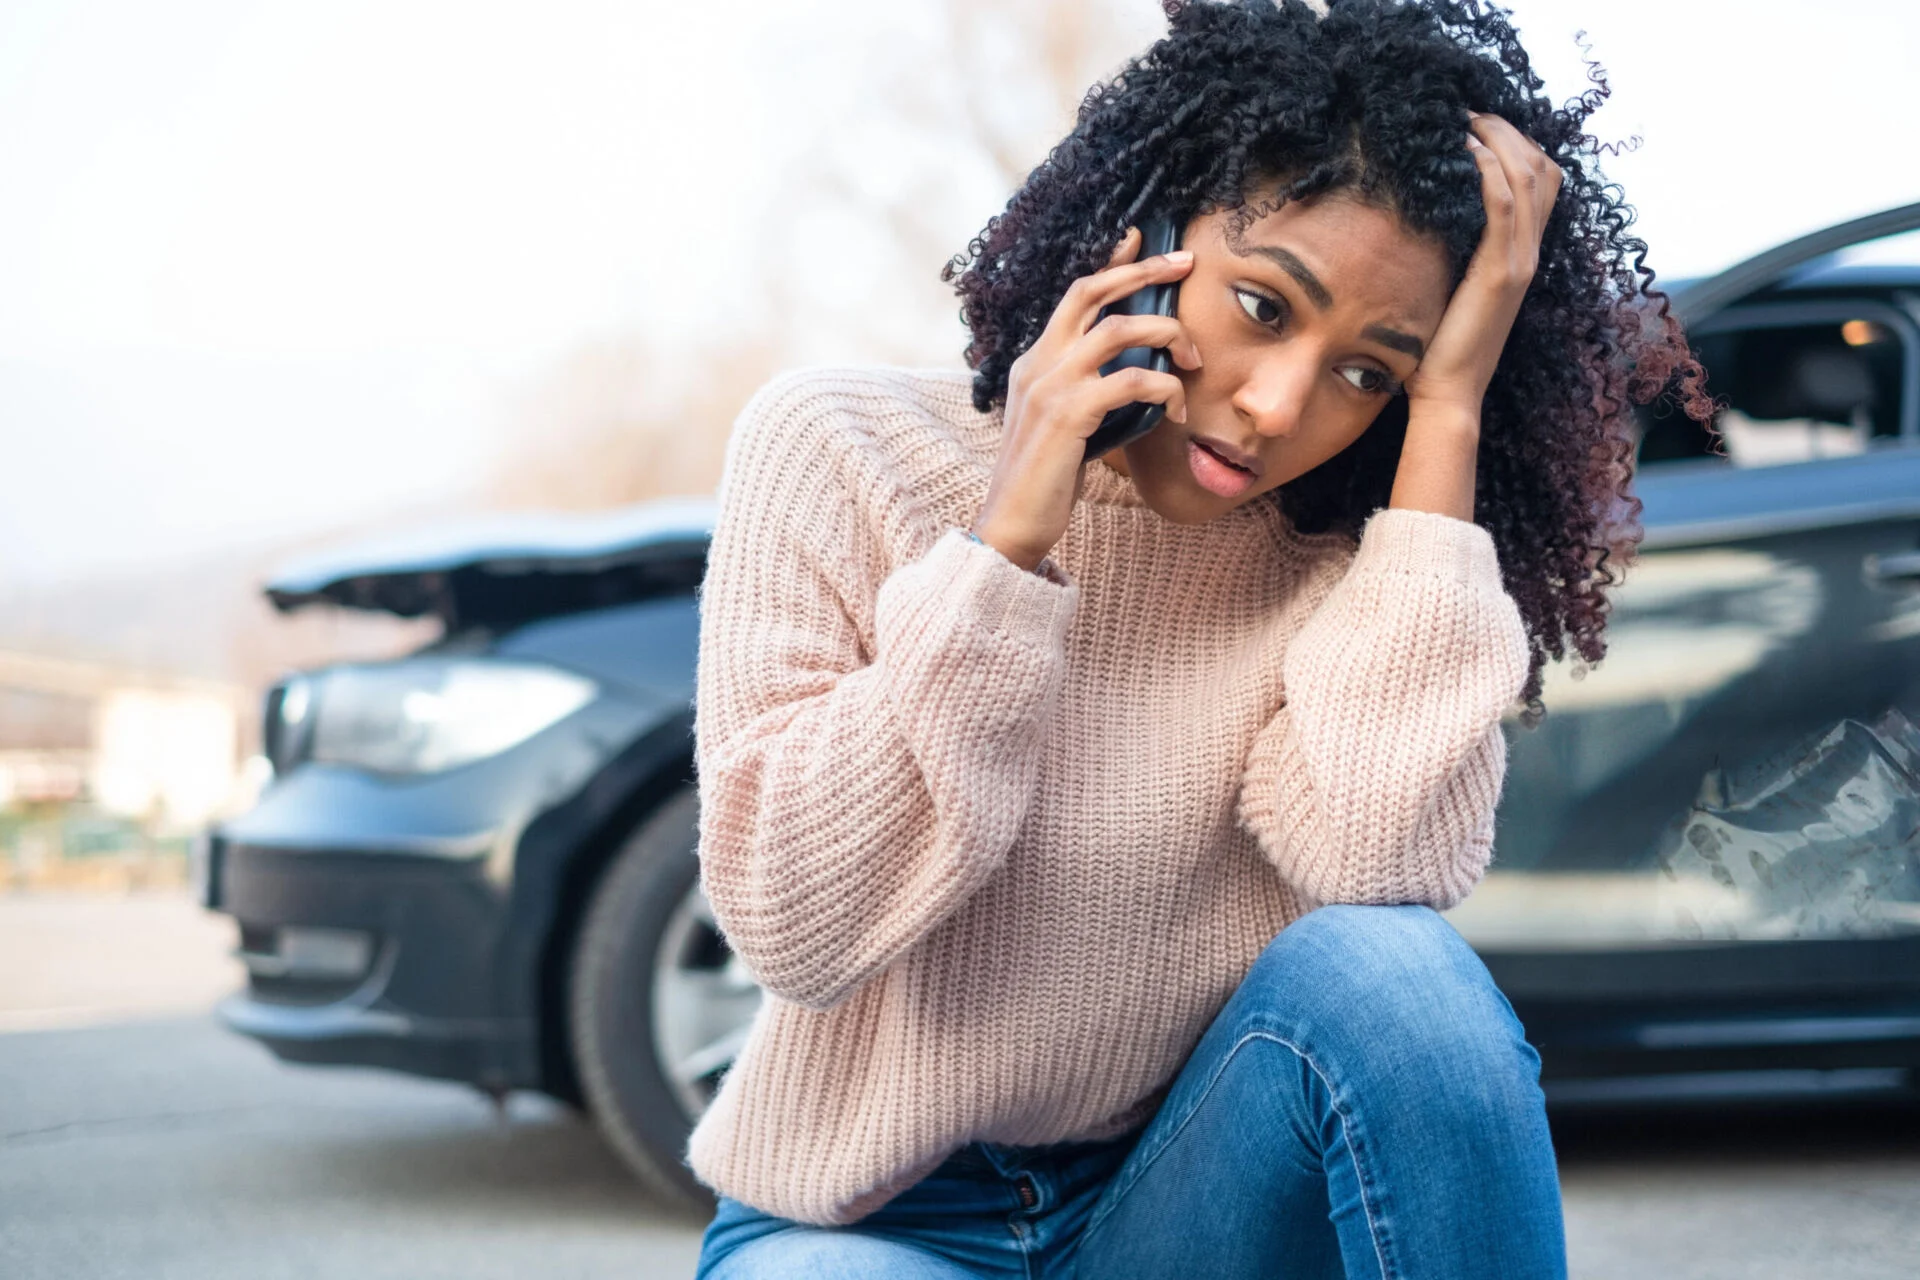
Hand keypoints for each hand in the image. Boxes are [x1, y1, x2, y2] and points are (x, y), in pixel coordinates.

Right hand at [971, 225, 1200, 571]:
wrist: (1012, 524)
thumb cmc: (1045, 482)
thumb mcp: (1066, 426)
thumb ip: (1089, 394)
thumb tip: (1138, 379)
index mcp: (1034, 362)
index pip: (1073, 296)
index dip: (1109, 263)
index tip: (1140, 238)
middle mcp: (1037, 363)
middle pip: (1091, 291)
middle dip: (1143, 271)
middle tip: (1186, 263)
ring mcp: (1048, 385)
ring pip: (1117, 330)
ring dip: (1166, 335)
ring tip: (1195, 359)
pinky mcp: (1066, 413)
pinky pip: (1131, 381)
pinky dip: (1165, 390)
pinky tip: (1179, 412)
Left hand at [1402, 111, 1563, 423]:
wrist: (1450, 393)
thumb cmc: (1443, 347)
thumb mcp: (1457, 288)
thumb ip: (1460, 253)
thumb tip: (1436, 215)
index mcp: (1524, 254)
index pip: (1544, 180)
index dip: (1518, 142)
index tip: (1479, 124)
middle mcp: (1529, 253)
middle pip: (1541, 168)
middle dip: (1508, 130)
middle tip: (1470, 111)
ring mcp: (1519, 263)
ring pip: (1526, 178)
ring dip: (1496, 140)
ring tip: (1465, 121)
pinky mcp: (1498, 274)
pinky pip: (1501, 207)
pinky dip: (1486, 171)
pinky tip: (1463, 152)